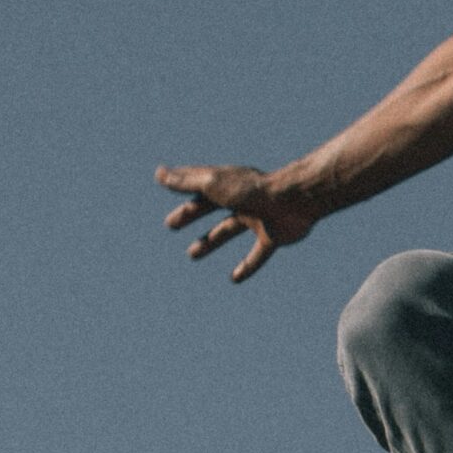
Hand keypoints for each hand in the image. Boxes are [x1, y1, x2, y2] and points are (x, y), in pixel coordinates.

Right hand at [155, 162, 322, 282]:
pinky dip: (248, 266)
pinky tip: (235, 278)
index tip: (163, 184)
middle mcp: (241, 199)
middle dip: (190, 215)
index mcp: (228, 184)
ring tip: (192, 254)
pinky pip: (259, 253)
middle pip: (211, 207)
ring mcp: (258, 217)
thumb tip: (159, 173)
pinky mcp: (274, 235)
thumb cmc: (251, 191)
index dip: (181, 186)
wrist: (293, 201)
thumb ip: (186, 182)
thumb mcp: (213, 185)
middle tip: (171, 225)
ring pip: (229, 230)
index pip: (199, 184)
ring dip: (211, 241)